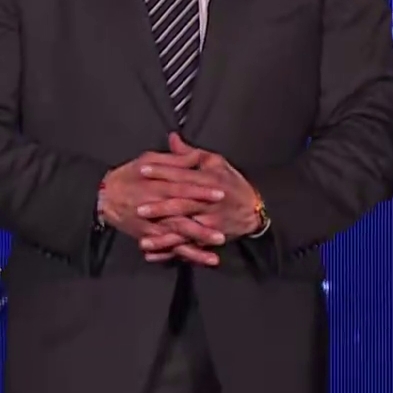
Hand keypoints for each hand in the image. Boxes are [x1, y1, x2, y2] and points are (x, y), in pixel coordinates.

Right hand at [98, 145, 228, 266]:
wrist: (104, 197)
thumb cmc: (128, 175)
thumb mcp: (149, 159)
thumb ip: (174, 159)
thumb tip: (195, 156)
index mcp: (158, 185)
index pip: (184, 188)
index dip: (202, 191)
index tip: (221, 193)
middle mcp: (156, 207)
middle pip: (182, 217)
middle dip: (203, 226)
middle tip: (222, 232)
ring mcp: (152, 225)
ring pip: (177, 236)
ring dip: (196, 245)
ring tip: (215, 252)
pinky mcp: (149, 236)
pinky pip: (168, 247)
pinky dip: (182, 254)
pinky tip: (197, 260)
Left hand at [133, 134, 262, 263]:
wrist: (254, 210)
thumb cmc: (232, 183)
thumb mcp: (215, 162)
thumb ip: (190, 153)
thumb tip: (172, 139)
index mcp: (209, 180)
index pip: (181, 175)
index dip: (161, 172)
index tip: (142, 170)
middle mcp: (208, 202)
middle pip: (181, 205)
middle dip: (159, 207)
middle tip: (138, 208)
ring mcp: (209, 223)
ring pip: (183, 230)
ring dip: (163, 236)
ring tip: (143, 239)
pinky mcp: (209, 238)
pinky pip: (187, 247)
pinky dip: (169, 251)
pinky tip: (153, 253)